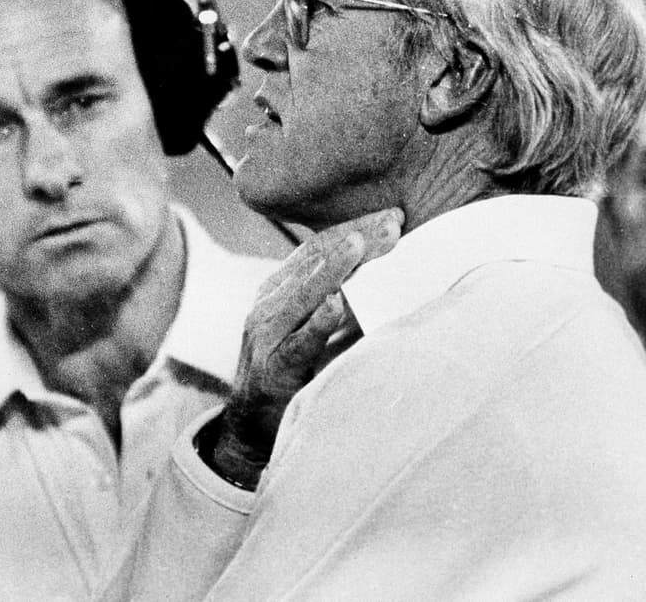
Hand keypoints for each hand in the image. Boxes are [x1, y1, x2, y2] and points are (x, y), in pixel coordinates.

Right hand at [204, 208, 403, 487]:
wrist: (251, 428)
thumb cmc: (291, 375)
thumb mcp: (315, 332)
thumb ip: (344, 308)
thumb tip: (394, 282)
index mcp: (278, 290)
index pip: (316, 248)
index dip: (354, 228)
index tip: (392, 217)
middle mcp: (268, 305)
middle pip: (312, 261)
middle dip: (355, 237)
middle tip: (393, 222)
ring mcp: (267, 335)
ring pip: (303, 293)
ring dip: (335, 267)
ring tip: (363, 245)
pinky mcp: (274, 368)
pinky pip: (298, 342)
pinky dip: (317, 321)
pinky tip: (337, 304)